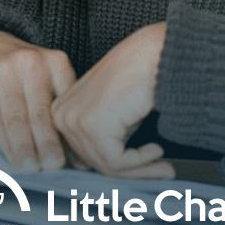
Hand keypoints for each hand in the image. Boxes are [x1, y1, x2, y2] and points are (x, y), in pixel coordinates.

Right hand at [0, 30, 76, 172]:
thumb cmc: (23, 74)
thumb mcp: (46, 79)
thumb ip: (59, 109)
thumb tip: (78, 157)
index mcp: (56, 62)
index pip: (64, 104)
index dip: (71, 134)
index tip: (78, 159)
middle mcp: (31, 63)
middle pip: (41, 110)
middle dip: (49, 141)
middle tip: (55, 165)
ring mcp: (4, 72)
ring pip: (17, 117)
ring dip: (25, 146)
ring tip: (32, 167)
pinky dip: (6, 143)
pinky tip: (13, 159)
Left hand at [51, 23, 173, 179]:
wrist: (153, 54)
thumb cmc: (139, 78)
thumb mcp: (115, 116)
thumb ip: (105, 141)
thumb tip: (113, 171)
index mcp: (61, 112)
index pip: (82, 156)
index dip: (117, 167)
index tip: (145, 169)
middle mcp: (61, 116)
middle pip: (93, 163)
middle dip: (131, 171)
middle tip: (161, 170)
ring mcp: (74, 120)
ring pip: (106, 166)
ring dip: (141, 168)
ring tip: (163, 162)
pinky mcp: (93, 125)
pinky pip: (117, 162)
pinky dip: (141, 161)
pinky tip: (156, 149)